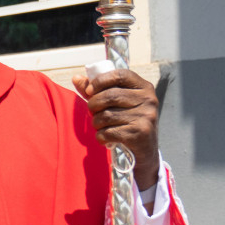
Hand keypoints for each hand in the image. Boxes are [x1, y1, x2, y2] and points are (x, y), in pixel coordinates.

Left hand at [72, 68, 159, 189]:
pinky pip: (108, 132)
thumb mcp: (116, 104)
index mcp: (144, 87)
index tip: (89, 91)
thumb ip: (97, 91)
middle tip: (93, 113)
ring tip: (102, 126)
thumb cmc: (126, 122)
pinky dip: (101, 137)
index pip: (120, 75)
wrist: (144, 150)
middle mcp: (148, 99)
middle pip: (109, 96)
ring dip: (96, 123)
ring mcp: (146, 116)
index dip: (100, 81)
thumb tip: (76, 78)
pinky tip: (106, 138)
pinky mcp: (140, 132)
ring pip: (106, 115)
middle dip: (93, 106)